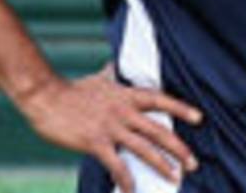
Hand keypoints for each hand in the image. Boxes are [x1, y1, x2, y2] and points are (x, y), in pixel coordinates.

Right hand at [17, 64, 201, 192]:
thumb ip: (110, 73)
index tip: (199, 118)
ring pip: (144, 148)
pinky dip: (126, 178)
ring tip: (175, 177)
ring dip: (162, 164)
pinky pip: (116, 164)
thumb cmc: (71, 90)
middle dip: (178, 148)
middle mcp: (124, 111)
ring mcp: (111, 127)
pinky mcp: (95, 142)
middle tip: (193, 163)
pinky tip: (132, 190)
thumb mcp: (98, 79)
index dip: (181, 108)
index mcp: (127, 96)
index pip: (161, 100)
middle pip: (158, 130)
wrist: (46, 97)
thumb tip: (113, 64)